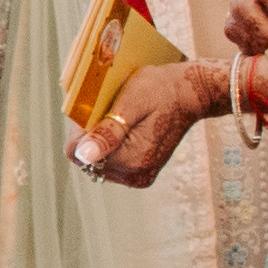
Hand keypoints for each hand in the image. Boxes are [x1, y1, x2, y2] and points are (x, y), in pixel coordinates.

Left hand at [71, 57, 223, 189]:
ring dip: (102, 141)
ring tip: (122, 120)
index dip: (81, 131)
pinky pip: (113, 161)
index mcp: (130, 161)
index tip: (98, 112)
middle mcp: (134, 175)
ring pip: (98, 160)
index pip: (77, 154)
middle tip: (111, 113)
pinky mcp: (142, 172)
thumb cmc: (160, 91)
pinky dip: (113, 145)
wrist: (190, 94)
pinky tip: (127, 129)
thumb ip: (107, 133)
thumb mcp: (131, 104)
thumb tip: (84, 156)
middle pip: (87, 159)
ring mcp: (139, 176)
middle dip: (91, 136)